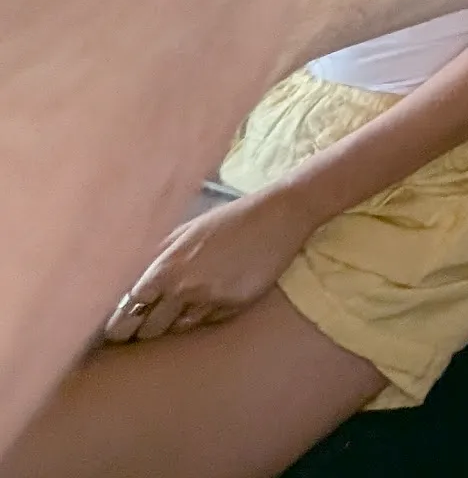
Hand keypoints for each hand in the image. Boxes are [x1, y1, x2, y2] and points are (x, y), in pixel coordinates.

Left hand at [104, 189, 317, 341]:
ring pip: (175, 331)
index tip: (110, 327)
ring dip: (169, 325)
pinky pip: (206, 323)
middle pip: (146, 330)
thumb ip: (150, 257)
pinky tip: (205, 302)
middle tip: (135, 328)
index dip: (114, 322)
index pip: (123, 310)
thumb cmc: (226, 219)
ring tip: (170, 314)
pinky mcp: (234, 307)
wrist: (279, 214)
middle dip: (138, 330)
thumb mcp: (182, 231)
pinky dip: (200, 317)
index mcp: (163, 267)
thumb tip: (119, 280)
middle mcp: (183, 288)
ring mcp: (210, 300)